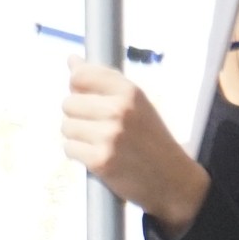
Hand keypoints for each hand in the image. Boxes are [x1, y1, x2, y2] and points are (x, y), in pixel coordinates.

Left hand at [60, 61, 209, 232]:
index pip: (81, 75)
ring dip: (77, 136)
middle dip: (78, 116)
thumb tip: (72, 60)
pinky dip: (79, 154)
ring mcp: (109, 136)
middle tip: (99, 127)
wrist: (172, 179)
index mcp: (130, 91)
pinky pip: (69, 148)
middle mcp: (119, 110)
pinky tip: (97, 156)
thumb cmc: (151, 138)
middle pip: (68, 103)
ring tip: (99, 143)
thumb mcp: (136, 104)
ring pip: (66, 127)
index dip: (77, 87)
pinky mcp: (100, 160)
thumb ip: (103, 81)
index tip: (87, 98)